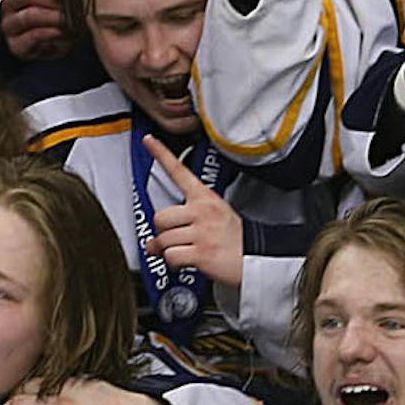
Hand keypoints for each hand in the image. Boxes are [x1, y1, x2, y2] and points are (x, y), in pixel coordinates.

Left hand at [146, 136, 243, 288]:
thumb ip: (182, 223)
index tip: (148, 140)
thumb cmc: (236, 239)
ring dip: (168, 250)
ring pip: (163, 240)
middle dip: (163, 232)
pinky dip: (175, 263)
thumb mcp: (214, 218)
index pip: (179, 172)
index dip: (161, 154)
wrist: (256, 258)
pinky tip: (187, 262)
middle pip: (160, 217)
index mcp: (206, 198)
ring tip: (185, 252)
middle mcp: (203, 211)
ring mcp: (202, 232)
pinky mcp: (201, 253)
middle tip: (177, 239)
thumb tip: (152, 243)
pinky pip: (171, 256)